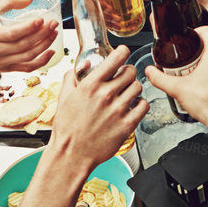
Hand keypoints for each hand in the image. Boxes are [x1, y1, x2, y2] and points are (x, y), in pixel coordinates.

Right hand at [0, 0, 57, 75]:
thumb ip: (7, 3)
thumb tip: (29, 0)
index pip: (13, 33)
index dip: (29, 27)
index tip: (41, 19)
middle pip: (24, 45)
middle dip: (42, 34)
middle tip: (53, 24)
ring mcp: (3, 62)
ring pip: (28, 56)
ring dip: (44, 45)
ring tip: (54, 33)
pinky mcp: (7, 69)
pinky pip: (27, 67)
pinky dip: (42, 62)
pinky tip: (51, 52)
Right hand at [50, 44, 146, 169]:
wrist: (71, 154)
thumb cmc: (67, 128)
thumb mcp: (63, 98)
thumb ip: (71, 78)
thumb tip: (80, 66)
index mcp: (91, 85)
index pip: (115, 59)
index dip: (122, 52)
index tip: (123, 52)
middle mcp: (106, 95)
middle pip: (130, 72)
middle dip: (128, 73)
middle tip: (124, 78)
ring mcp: (118, 110)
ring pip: (138, 87)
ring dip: (134, 88)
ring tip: (128, 94)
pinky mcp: (127, 125)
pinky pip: (144, 106)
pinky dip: (141, 104)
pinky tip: (134, 106)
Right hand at [144, 28, 207, 131]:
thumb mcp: (177, 89)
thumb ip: (160, 79)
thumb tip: (150, 72)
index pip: (207, 30)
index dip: (194, 31)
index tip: (186, 38)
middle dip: (196, 48)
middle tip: (184, 57)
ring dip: (204, 60)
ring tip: (191, 70)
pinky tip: (202, 82)